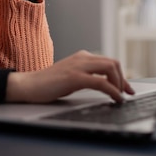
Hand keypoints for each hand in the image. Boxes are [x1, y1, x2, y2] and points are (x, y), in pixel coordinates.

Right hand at [5, 50, 134, 103]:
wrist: (28, 86)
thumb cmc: (47, 84)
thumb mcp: (70, 76)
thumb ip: (86, 75)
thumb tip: (104, 83)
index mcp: (81, 56)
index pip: (109, 61)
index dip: (121, 75)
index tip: (126, 89)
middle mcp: (81, 58)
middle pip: (113, 62)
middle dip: (123, 79)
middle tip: (125, 94)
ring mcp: (78, 66)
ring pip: (110, 68)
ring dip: (119, 84)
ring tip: (119, 97)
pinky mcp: (74, 77)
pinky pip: (101, 82)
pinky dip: (112, 91)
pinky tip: (115, 99)